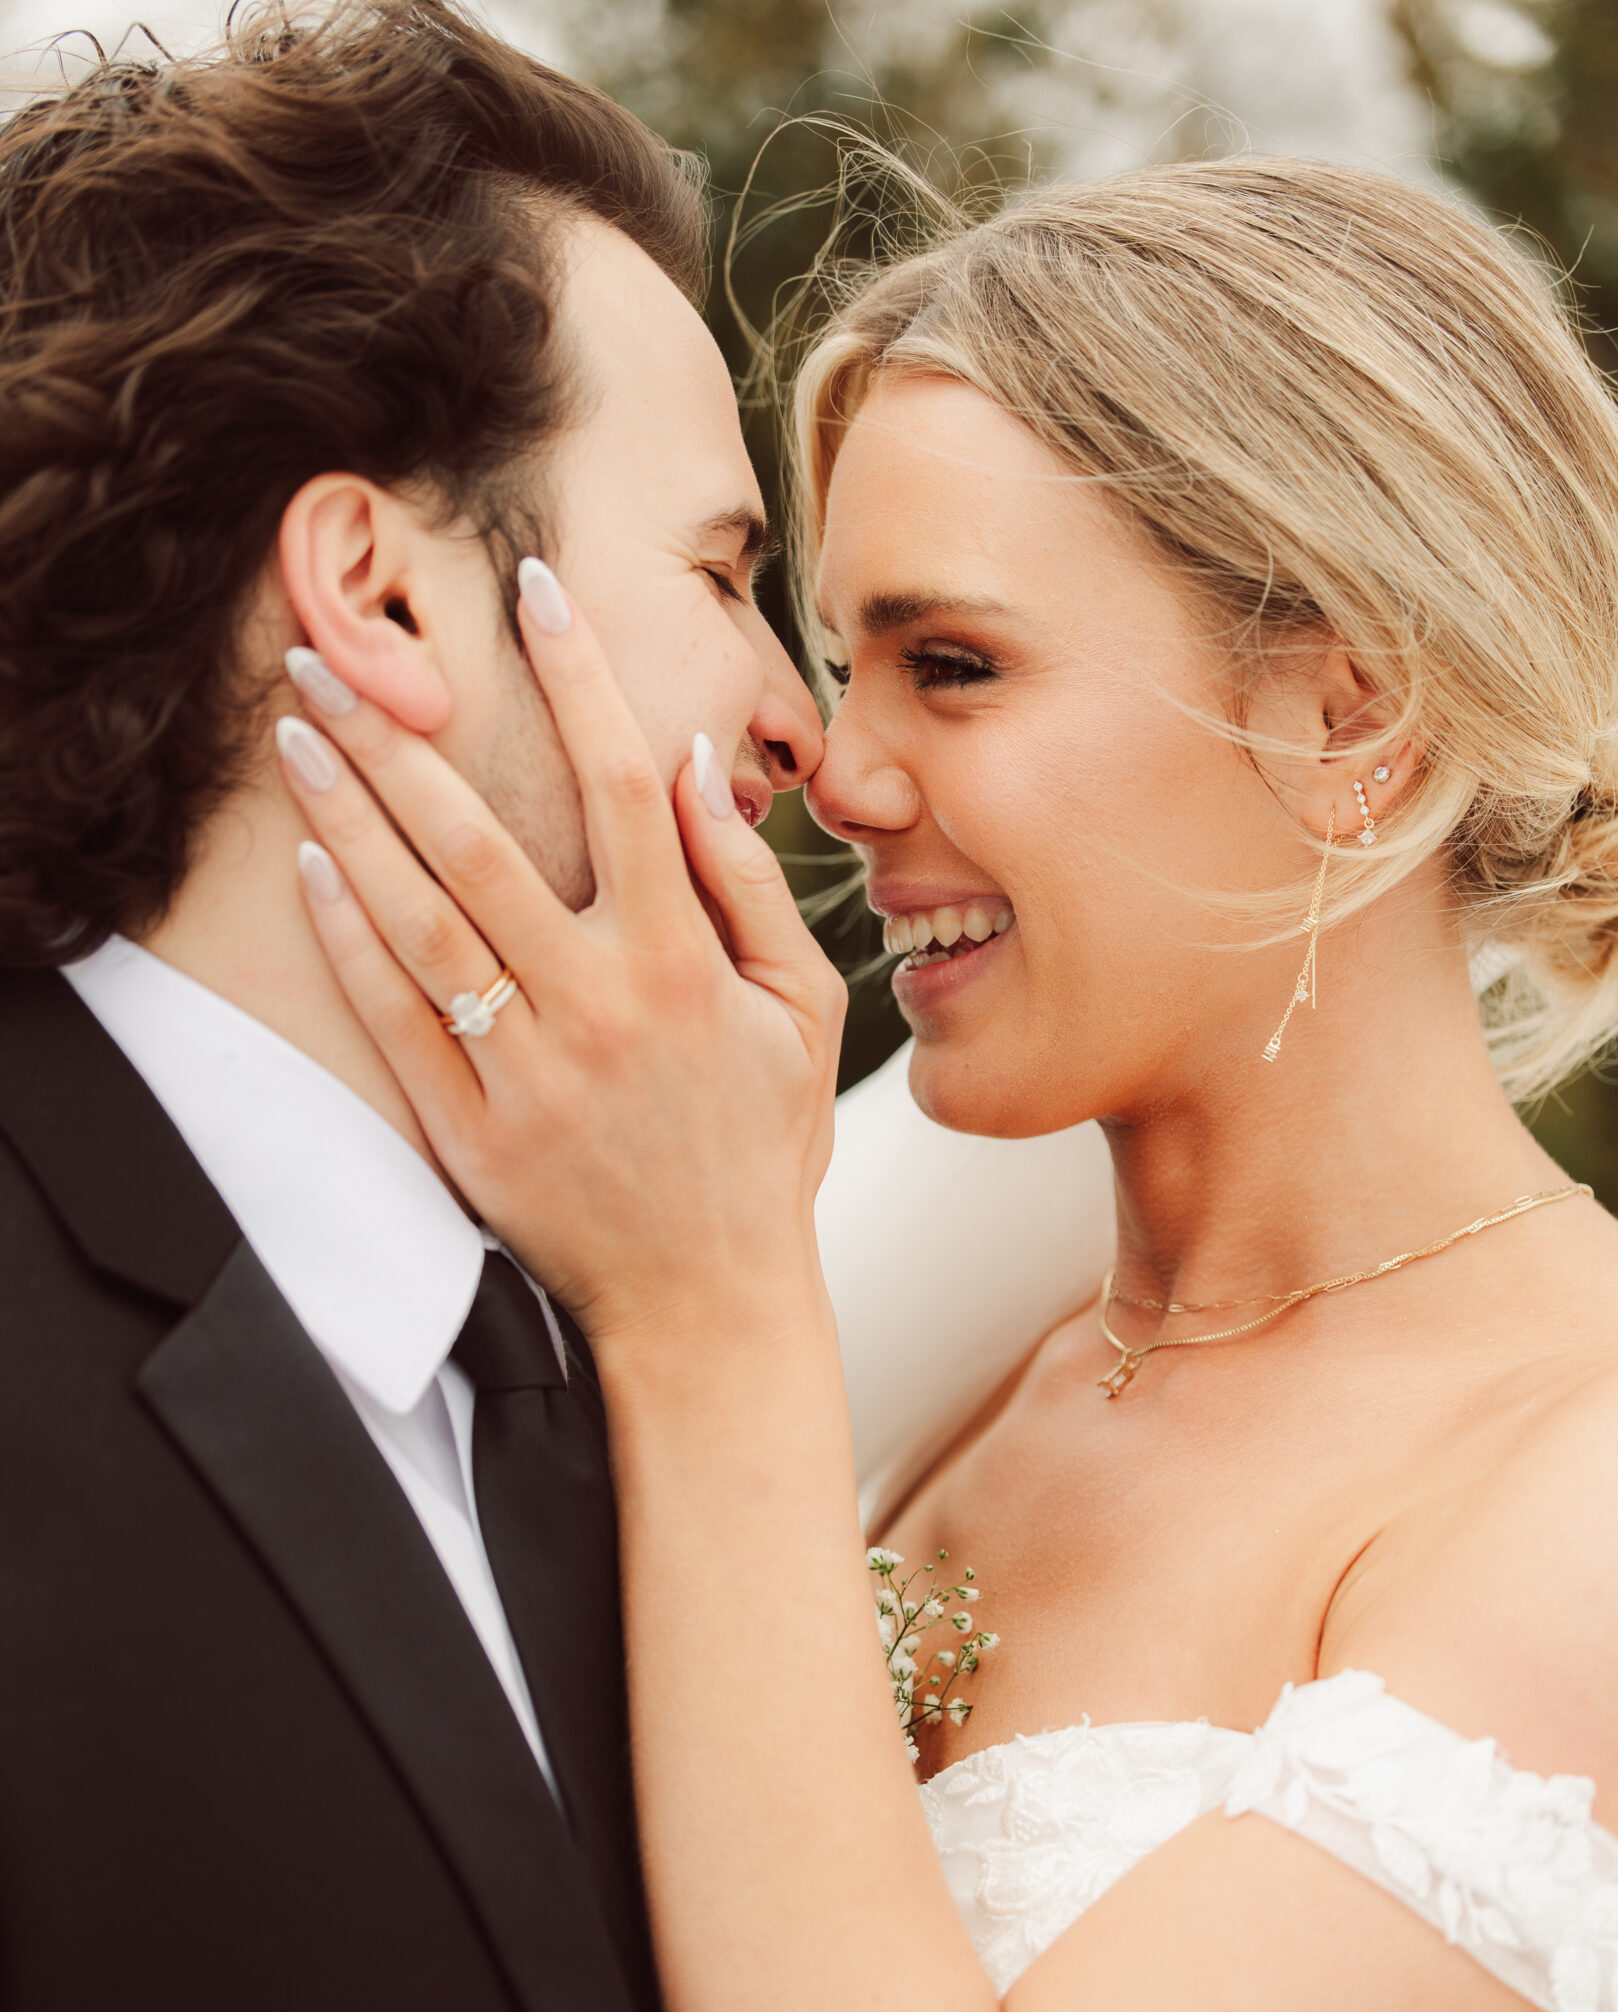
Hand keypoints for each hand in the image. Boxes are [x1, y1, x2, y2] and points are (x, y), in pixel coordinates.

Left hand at [279, 562, 846, 1345]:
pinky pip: (397, 1021)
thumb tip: (697, 764)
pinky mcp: (473, 1134)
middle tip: (332, 657)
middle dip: (401, 737)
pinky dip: (351, 940)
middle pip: (482, 841)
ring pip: (422, 920)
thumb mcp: (805, 1015)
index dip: (580, 677)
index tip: (534, 591)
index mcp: (685, 966)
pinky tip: (315, 871)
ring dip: (352, 819)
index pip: (624, 788)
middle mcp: (599, 1008)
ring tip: (298, 740)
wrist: (710, 1301)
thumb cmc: (762, 1150)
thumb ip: (752, 888)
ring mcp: (527, 1073)